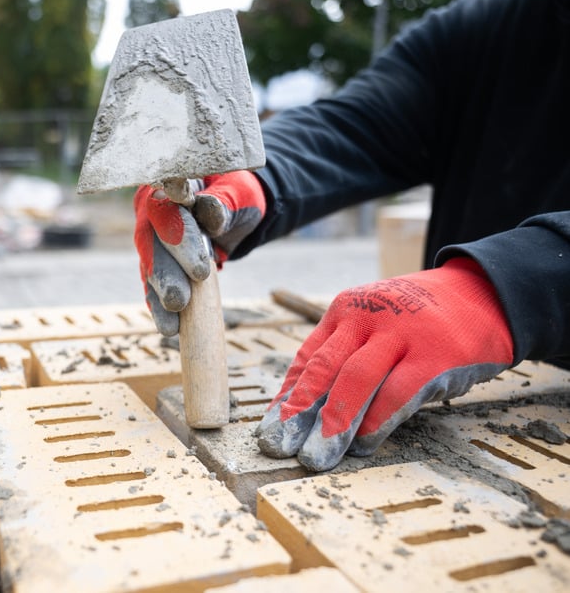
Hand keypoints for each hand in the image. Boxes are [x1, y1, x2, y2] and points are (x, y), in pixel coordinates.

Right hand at [134, 171, 266, 334]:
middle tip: (186, 292)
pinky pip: (153, 287)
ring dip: (161, 291)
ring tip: (173, 317)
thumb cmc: (234, 198)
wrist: (233, 213)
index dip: (177, 231)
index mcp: (168, 185)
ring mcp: (150, 240)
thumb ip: (222, 203)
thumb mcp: (236, 196)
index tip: (196, 259)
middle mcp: (151, 211)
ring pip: (150, 266)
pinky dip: (160, 308)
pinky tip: (168, 327)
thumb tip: (210, 212)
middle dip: (168, 269)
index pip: (166, 205)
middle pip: (153, 240)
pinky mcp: (155, 265)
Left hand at [255, 258, 513, 471]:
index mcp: (344, 312)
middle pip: (323, 368)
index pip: (307, 358)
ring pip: (356, 379)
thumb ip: (344, 357)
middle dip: (298, 412)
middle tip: (279, 447)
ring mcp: (401, 333)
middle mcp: (367, 318)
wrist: (483, 295)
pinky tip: (363, 443)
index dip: (287, 398)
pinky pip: (398, 391)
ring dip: (333, 423)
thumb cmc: (417, 322)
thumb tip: (306, 411)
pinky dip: (377, 420)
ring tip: (317, 456)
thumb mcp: (373, 325)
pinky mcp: (435, 354)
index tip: (269, 431)